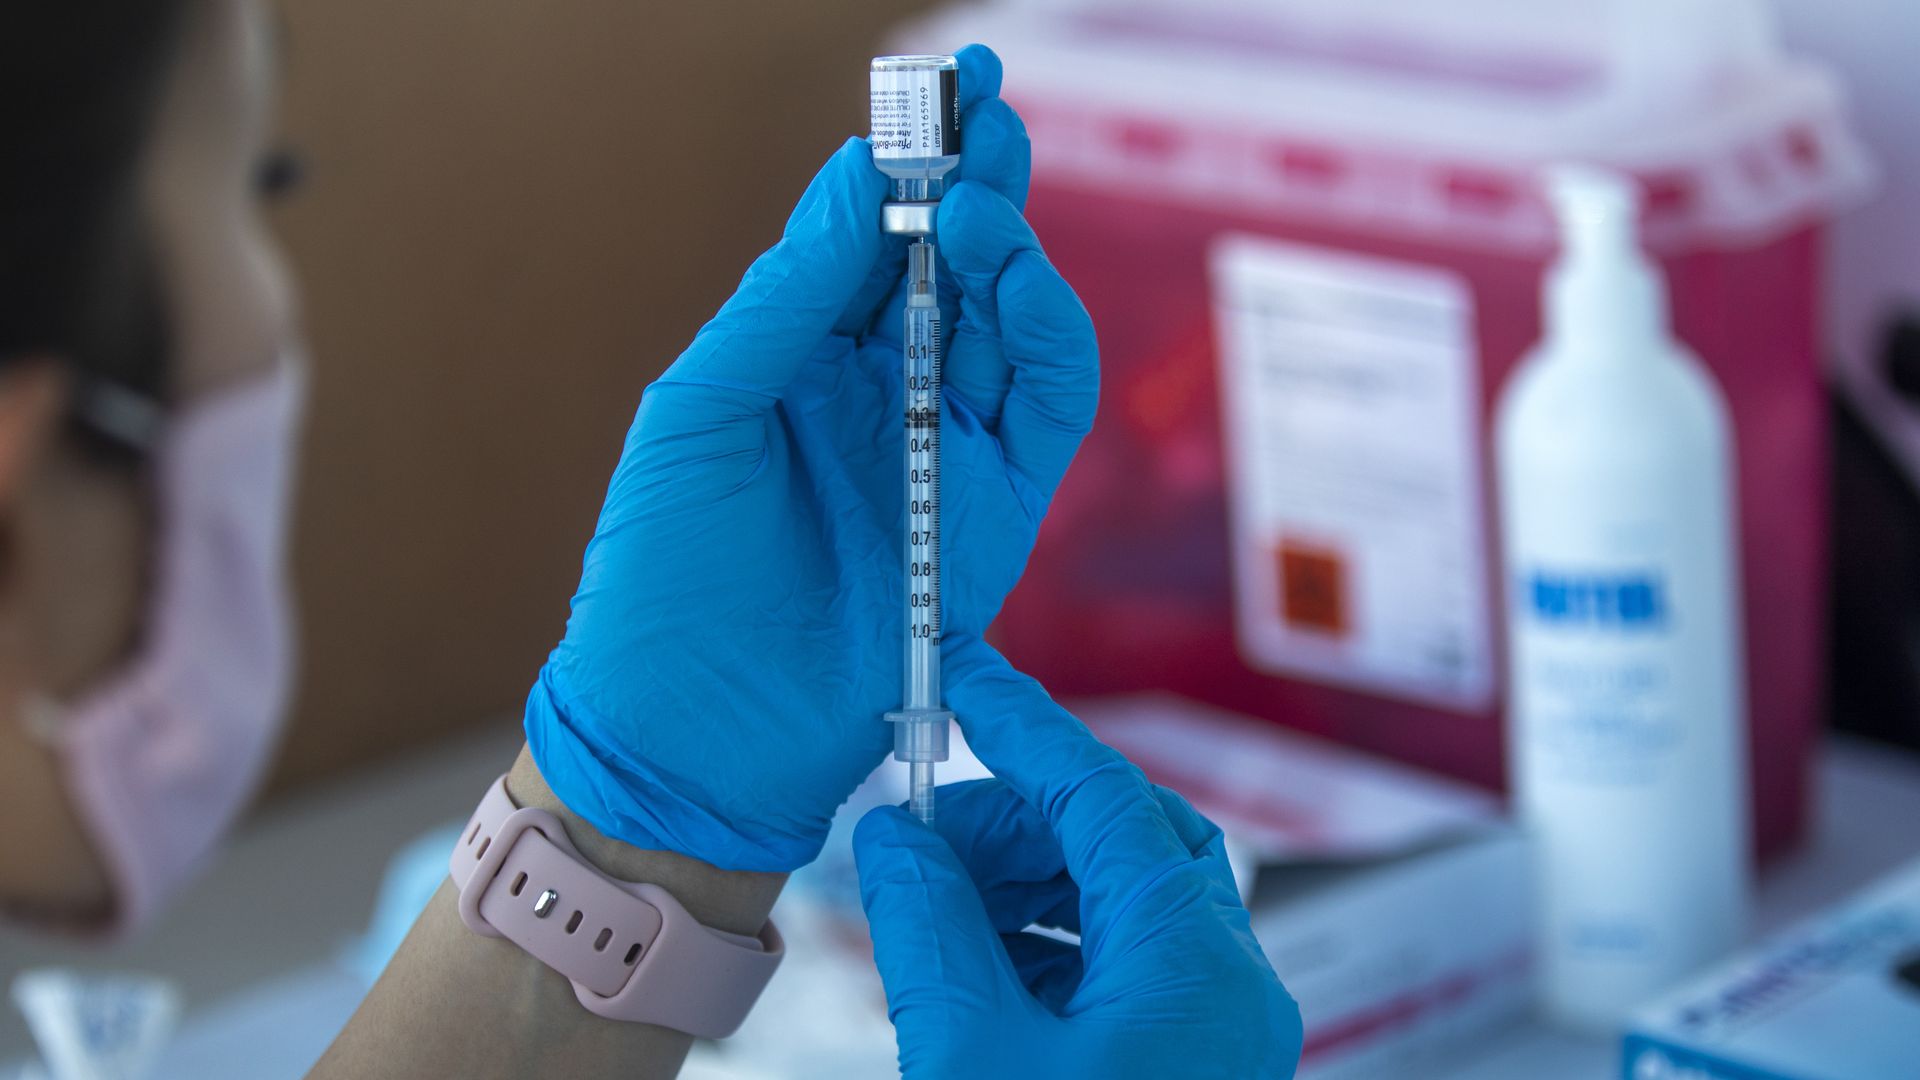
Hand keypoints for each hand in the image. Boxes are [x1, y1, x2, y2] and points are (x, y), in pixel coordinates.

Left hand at [525, 44, 1098, 871]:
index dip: (905, 162)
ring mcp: (944, 450)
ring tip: (978, 202)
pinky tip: (1011, 281)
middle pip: (954, 266)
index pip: (871, 239)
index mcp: (801, 362)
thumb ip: (787, 298)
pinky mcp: (996, 513)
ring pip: (1012, 324)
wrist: (692, 730)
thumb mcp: (702, 409)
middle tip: (989, 107)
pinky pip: (1045, 407)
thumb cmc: (666, 573)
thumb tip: (854, 179)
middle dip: (977, 181)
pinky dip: (1045, 336)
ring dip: (1009, 251)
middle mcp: (882, 395)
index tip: (937, 87)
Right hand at [854, 639, 1303, 1078]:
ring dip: (1020, 887)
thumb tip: (896, 838)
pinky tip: (973, 961)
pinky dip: (1041, 944)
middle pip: (1119, 838)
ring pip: (1119, 901)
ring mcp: (1214, 1027)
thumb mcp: (973, 1055)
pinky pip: (1118, 965)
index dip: (1020, 725)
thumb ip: (931, 931)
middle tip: (922, 839)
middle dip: (1013, 822)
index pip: (1103, 792)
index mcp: (1195, 963)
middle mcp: (1227, 984)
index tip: (961, 675)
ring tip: (934, 903)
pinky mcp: (1186, 1061)